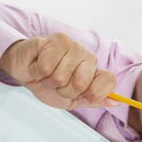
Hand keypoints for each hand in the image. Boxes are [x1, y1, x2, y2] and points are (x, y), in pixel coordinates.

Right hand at [0, 33, 119, 109]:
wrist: (24, 70)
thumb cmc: (49, 84)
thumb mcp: (73, 100)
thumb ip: (94, 100)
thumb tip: (117, 101)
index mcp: (94, 70)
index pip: (109, 81)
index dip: (94, 94)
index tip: (81, 95)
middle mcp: (87, 56)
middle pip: (81, 84)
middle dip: (63, 90)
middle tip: (57, 84)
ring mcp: (72, 46)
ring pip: (60, 77)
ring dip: (48, 81)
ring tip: (46, 74)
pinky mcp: (54, 40)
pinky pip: (45, 67)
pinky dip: (37, 72)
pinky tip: (38, 65)